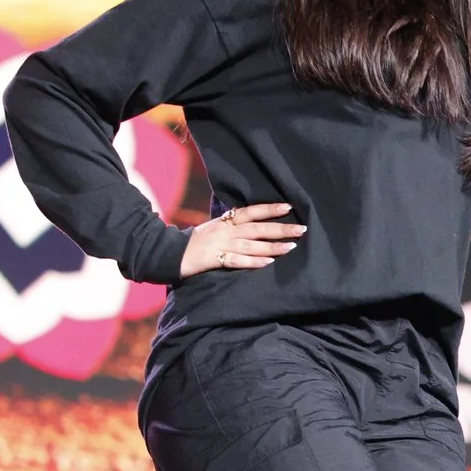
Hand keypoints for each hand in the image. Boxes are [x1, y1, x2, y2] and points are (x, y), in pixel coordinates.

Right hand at [180, 203, 300, 278]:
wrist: (169, 253)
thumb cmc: (195, 242)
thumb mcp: (214, 227)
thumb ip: (232, 225)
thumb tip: (255, 222)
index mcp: (225, 221)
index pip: (251, 211)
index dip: (269, 208)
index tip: (289, 206)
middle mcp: (225, 231)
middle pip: (257, 228)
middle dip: (280, 228)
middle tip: (301, 229)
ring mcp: (220, 245)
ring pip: (251, 245)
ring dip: (272, 246)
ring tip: (291, 247)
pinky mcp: (214, 260)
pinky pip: (236, 261)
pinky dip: (253, 262)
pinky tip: (268, 263)